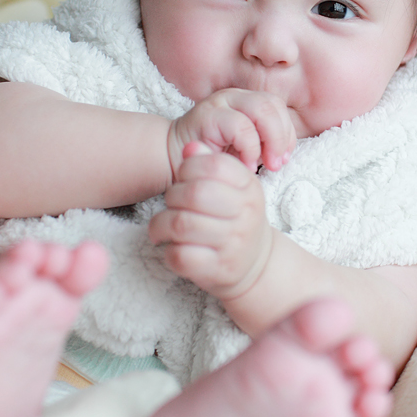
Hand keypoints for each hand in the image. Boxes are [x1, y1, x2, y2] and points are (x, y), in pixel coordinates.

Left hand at [149, 141, 273, 299]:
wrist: (255, 263)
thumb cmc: (234, 217)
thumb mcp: (231, 187)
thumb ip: (210, 163)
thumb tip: (190, 147)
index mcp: (249, 187)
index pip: (214, 165)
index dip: (188, 168)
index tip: (183, 178)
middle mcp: (247, 214)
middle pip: (195, 194)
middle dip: (173, 196)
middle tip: (171, 204)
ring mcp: (234, 243)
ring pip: (181, 224)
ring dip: (161, 224)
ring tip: (161, 226)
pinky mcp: (219, 269)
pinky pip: (181, 255)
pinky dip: (168, 250)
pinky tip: (172, 246)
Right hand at [167, 89, 295, 182]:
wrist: (172, 159)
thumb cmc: (211, 157)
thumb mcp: (244, 149)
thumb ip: (264, 145)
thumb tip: (285, 155)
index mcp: (247, 101)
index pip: (278, 107)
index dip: (287, 133)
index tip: (284, 159)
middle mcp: (234, 96)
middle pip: (272, 105)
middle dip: (282, 137)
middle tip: (277, 164)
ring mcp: (220, 102)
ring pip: (261, 110)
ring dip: (270, 140)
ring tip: (266, 164)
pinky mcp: (207, 115)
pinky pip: (240, 126)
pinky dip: (250, 148)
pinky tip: (246, 165)